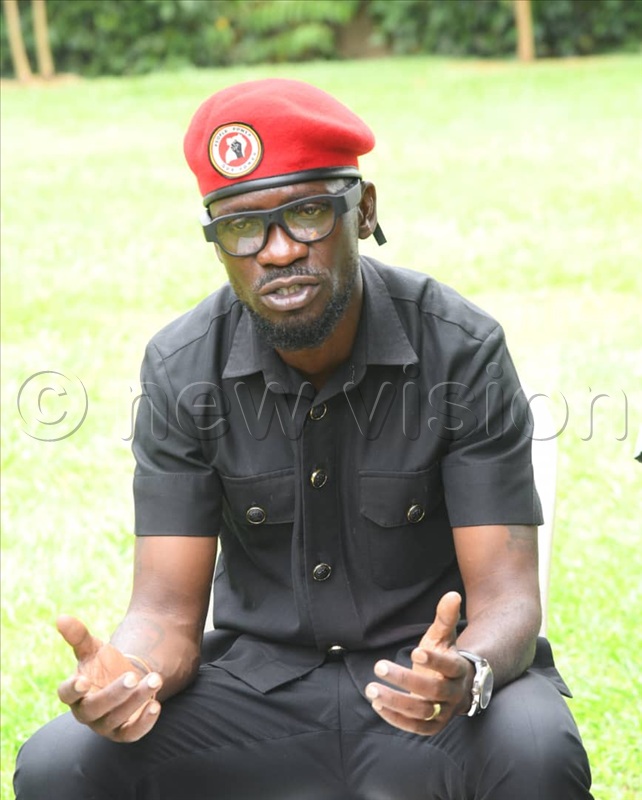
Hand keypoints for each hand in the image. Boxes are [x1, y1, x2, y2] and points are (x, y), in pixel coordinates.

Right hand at [56, 615, 162, 741]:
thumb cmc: (104, 665)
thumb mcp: (93, 648)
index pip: (66, 695)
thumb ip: (78, 635)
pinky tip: (156, 705)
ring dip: (136, 701)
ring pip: (116, 719)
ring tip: (154, 679)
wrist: (128, 680)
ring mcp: (105, 725)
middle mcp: (87, 713)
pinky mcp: (124, 732)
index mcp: (75, 692)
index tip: (83, 680)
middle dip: (114, 694)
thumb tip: (61, 617)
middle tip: (132, 676)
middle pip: (94, 709)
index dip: (72, 689)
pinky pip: (132, 734)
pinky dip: (144, 723)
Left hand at [365, 591, 472, 734]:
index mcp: (459, 670)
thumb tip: (452, 594)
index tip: (415, 651)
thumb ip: (445, 617)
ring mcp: (444, 712)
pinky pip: (416, 728)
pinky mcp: (433, 726)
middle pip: (432, 691)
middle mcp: (454, 694)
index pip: (450, 668)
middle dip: (405, 679)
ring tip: (371, 689)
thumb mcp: (444, 637)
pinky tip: (377, 705)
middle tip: (379, 665)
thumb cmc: (444, 655)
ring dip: (395, 702)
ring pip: (422, 712)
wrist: (457, 687)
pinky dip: (396, 719)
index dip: (434, 662)